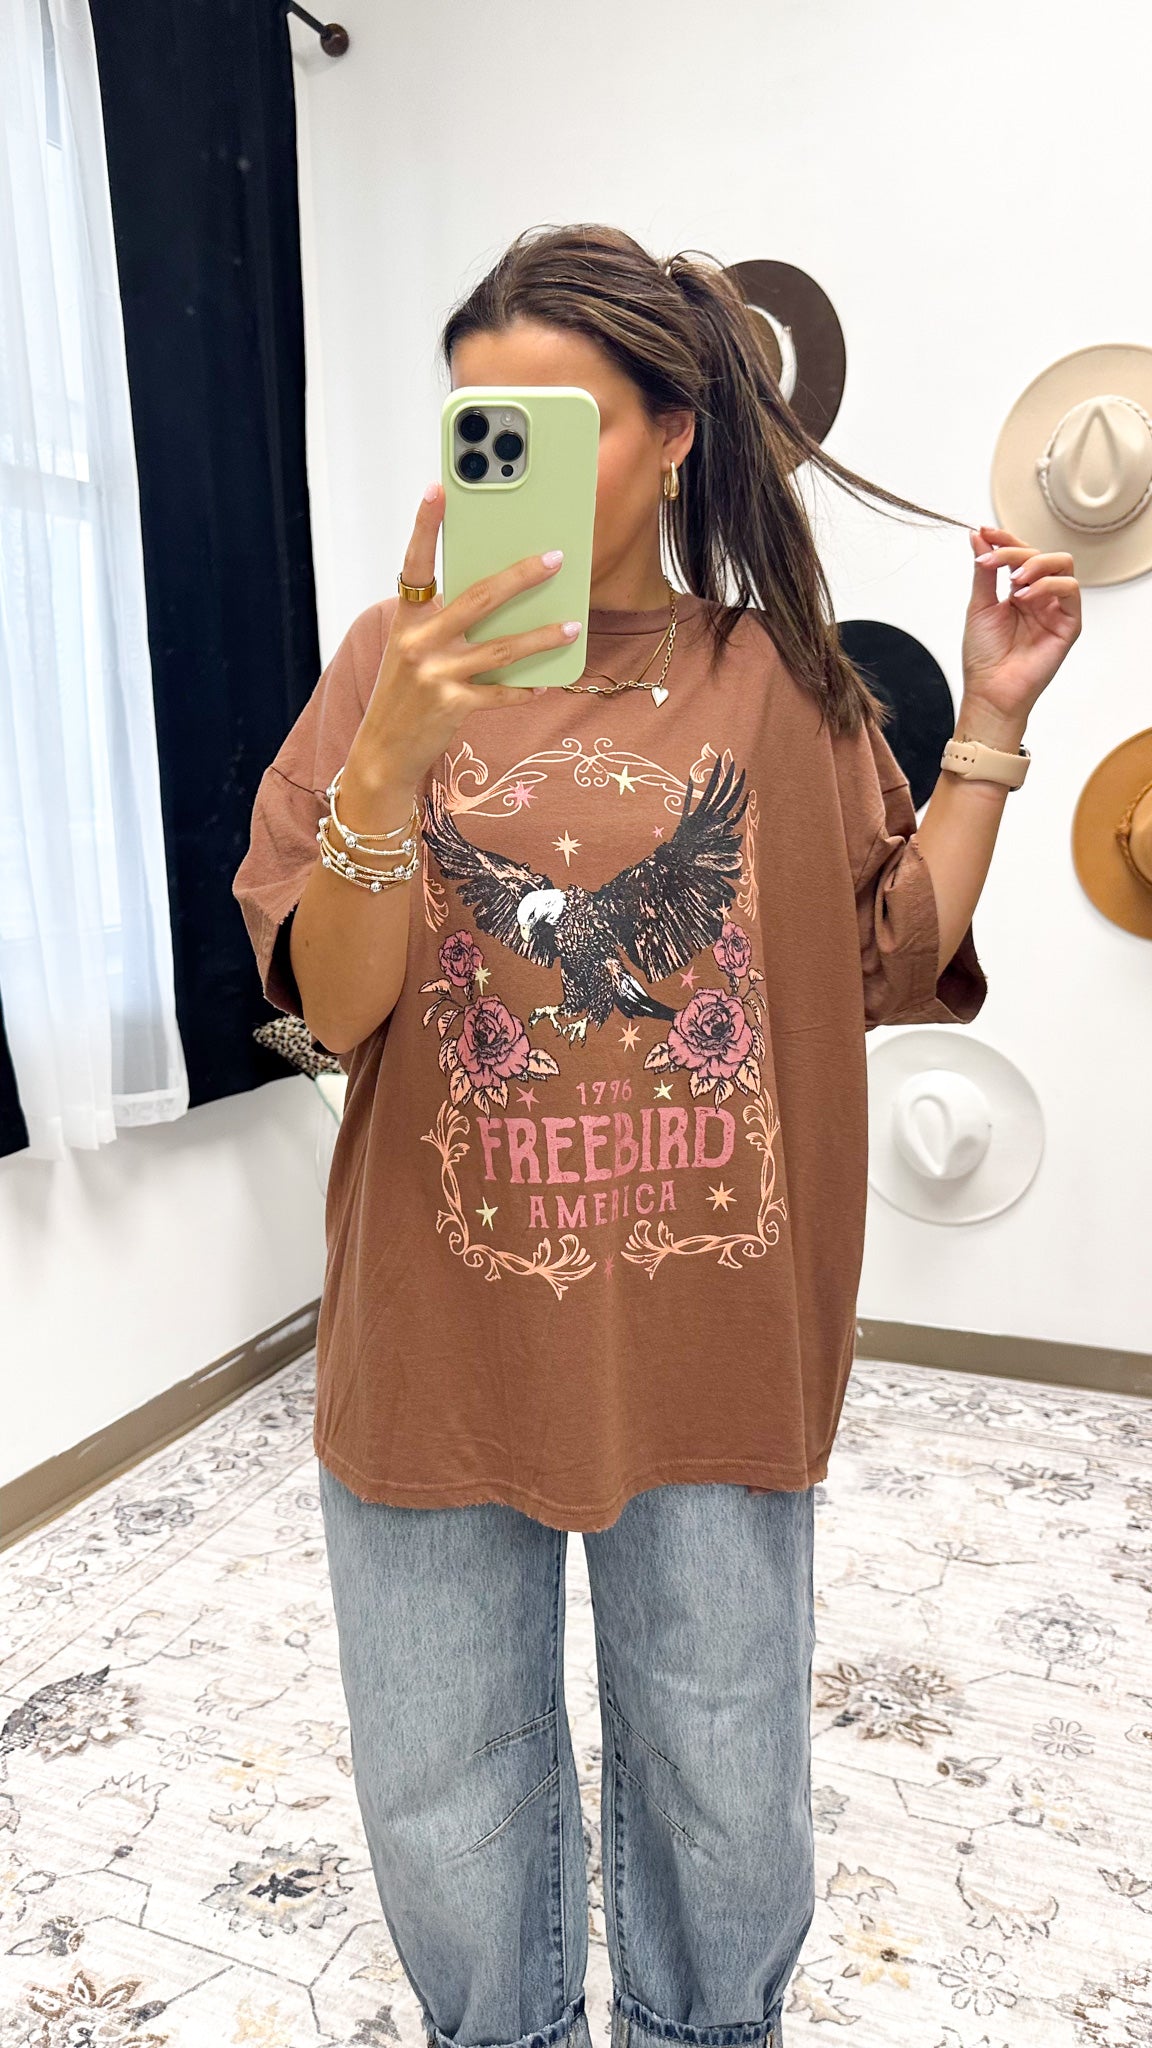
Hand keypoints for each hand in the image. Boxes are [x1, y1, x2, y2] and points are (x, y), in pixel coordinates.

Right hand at [346, 482, 579, 800]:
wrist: (383, 749)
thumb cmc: (404, 692)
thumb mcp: (413, 649)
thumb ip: (444, 623)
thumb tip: (500, 599)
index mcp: (407, 619)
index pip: (415, 564)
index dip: (424, 526)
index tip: (437, 489)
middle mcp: (419, 642)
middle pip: (479, 599)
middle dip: (522, 576)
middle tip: (555, 558)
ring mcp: (435, 675)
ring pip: (500, 649)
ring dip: (541, 637)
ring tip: (571, 626)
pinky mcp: (451, 706)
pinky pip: (499, 694)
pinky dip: (524, 689)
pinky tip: (546, 683)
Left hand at [960, 523, 1081, 725]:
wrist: (990, 690)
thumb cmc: (984, 656)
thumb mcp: (979, 605)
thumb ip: (983, 570)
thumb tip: (978, 536)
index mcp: (1020, 592)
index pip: (1021, 554)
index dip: (1005, 540)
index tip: (985, 532)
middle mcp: (1040, 597)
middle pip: (1042, 554)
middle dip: (1016, 552)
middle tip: (994, 562)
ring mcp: (1055, 609)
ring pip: (1062, 565)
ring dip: (1036, 564)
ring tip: (1012, 582)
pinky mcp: (1069, 623)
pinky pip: (1070, 590)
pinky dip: (1047, 585)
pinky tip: (1025, 597)